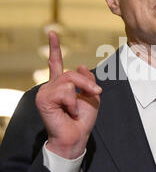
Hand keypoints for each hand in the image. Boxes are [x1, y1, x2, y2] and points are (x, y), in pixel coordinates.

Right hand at [35, 31, 101, 158]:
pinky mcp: (44, 99)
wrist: (76, 137)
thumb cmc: (82, 121)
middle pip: (70, 73)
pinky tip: (70, 112)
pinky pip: (65, 91)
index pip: (56, 64)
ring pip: (69, 80)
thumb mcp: (91, 96)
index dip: (55, 48)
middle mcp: (51, 87)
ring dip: (80, 93)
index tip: (53, 33)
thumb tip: (81, 65)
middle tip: (96, 94)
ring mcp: (46, 92)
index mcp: (60, 86)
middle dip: (87, 83)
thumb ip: (87, 80)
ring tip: (76, 109)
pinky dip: (72, 102)